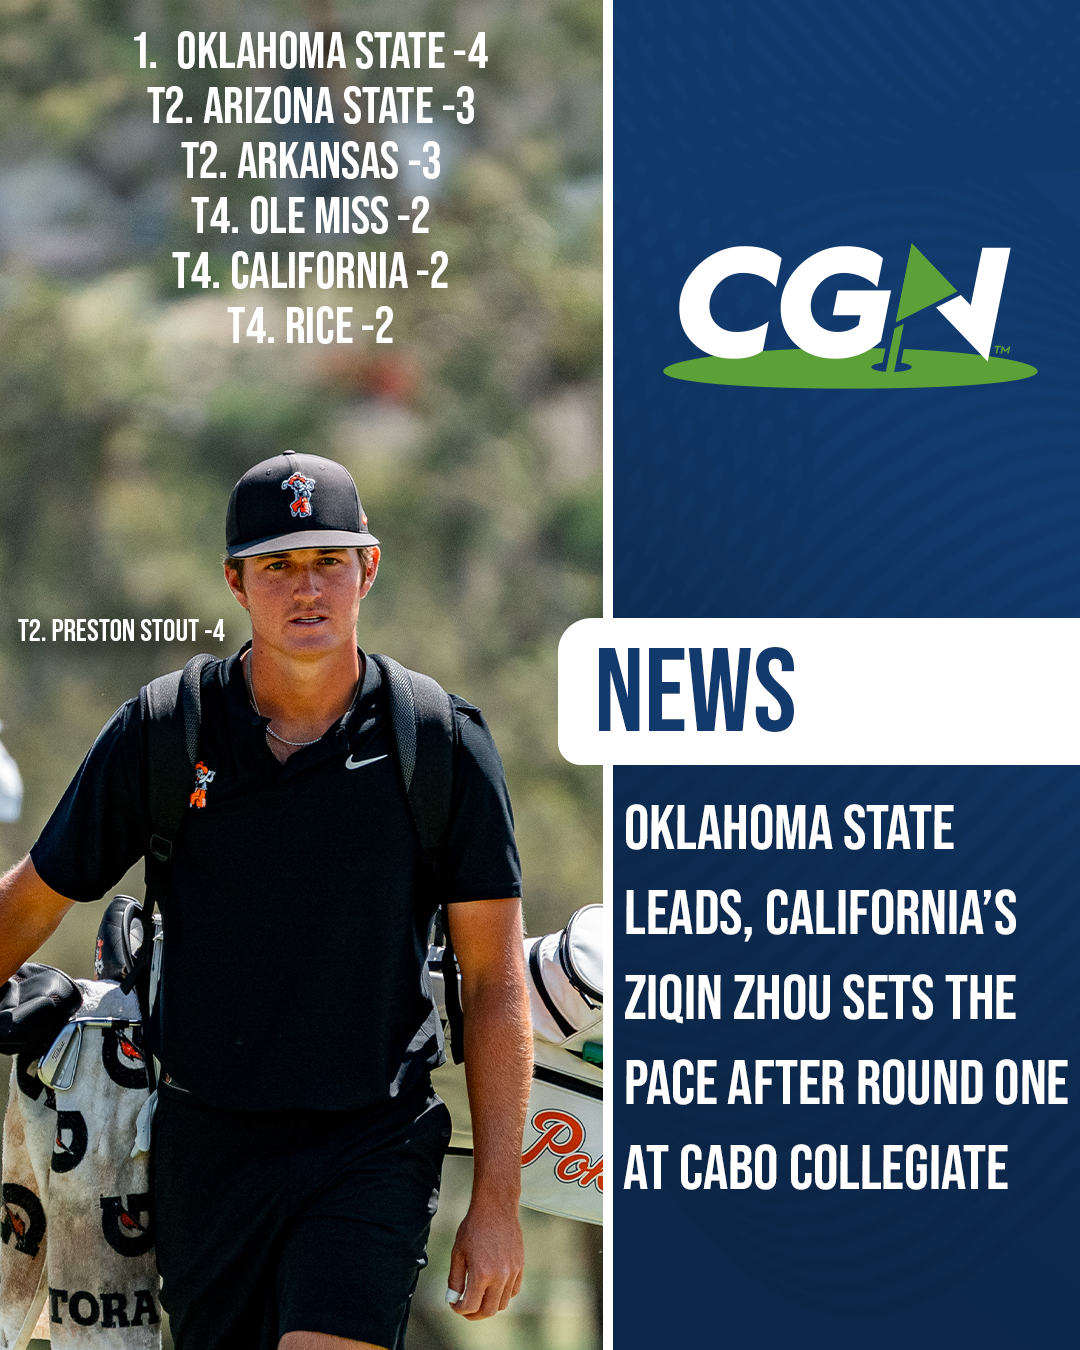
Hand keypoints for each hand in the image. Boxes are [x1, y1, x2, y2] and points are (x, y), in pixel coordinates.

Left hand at [446, 1199, 523, 1319]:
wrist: (496, 1208)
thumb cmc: (473, 1228)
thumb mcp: (458, 1252)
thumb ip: (454, 1279)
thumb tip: (453, 1299)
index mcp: (481, 1273)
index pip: (470, 1306)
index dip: (459, 1310)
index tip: (455, 1304)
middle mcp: (499, 1276)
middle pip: (488, 1311)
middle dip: (474, 1314)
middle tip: (466, 1309)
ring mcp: (512, 1272)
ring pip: (502, 1304)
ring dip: (489, 1305)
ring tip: (479, 1298)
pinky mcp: (520, 1266)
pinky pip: (513, 1291)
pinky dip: (503, 1295)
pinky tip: (493, 1287)